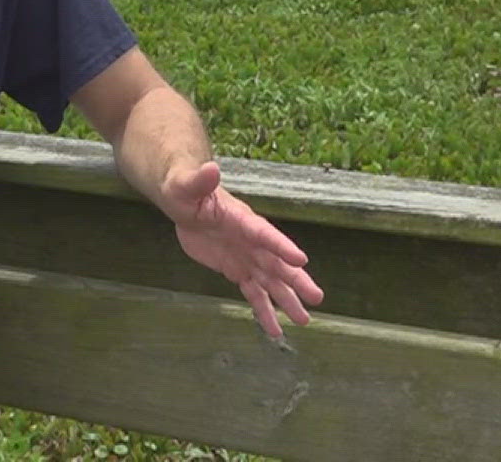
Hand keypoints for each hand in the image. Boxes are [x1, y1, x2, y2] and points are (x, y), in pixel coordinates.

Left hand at [161, 160, 323, 337]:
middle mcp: (251, 241)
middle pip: (277, 262)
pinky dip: (263, 311)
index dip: (281, 246)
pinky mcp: (237, 270)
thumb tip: (210, 168)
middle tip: (316, 297)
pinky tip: (275, 331)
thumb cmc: (184, 188)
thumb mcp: (186, 185)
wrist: (184, 200)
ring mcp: (246, 257)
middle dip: (296, 280)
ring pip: (270, 282)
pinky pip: (253, 293)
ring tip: (304, 321)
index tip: (300, 259)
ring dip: (287, 301)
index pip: (264, 234)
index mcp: (242, 220)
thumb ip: (198, 180)